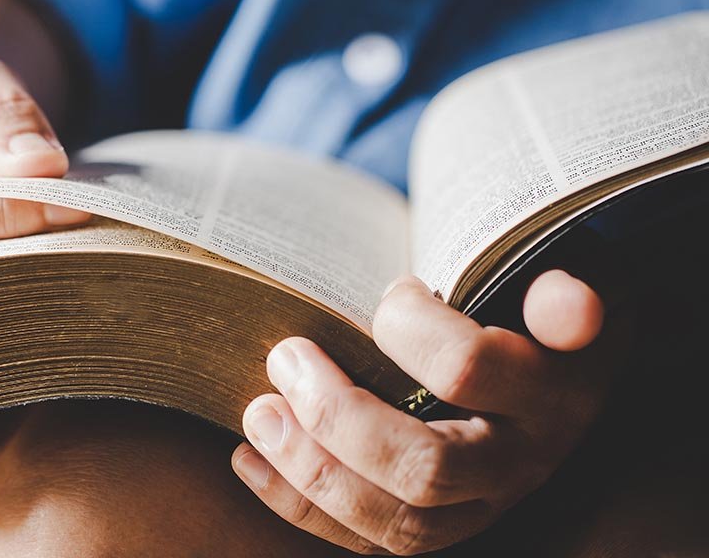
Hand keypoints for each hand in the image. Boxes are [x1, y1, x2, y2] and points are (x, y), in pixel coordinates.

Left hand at [232, 271, 616, 553]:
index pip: (468, 369)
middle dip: (338, 418)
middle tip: (285, 358)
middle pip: (424, 469)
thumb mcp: (560, 284)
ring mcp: (480, 504)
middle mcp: (520, 462)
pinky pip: (369, 540)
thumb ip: (559, 293)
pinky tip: (248, 462)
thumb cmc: (536, 309)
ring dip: (311, 472)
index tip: (389, 290)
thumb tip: (568, 306)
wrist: (555, 360)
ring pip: (397, 523)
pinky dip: (299, 506)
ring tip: (257, 415)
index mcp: (551, 393)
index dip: (407, 327)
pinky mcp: (439, 523)